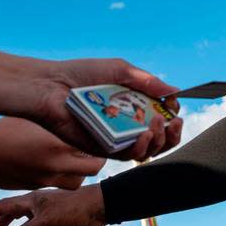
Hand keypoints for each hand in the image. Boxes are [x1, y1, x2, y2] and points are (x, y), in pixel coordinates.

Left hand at [0, 48, 183, 161]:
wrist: (50, 87)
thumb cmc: (80, 75)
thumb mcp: (119, 70)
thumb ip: (147, 81)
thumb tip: (174, 91)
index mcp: (131, 106)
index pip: (160, 117)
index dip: (172, 116)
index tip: (175, 107)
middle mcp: (125, 125)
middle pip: (159, 138)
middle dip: (173, 133)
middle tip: (173, 121)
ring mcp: (115, 138)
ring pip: (148, 150)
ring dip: (160, 139)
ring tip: (158, 123)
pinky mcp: (102, 149)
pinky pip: (127, 155)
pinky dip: (141, 146)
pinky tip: (144, 134)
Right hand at [0, 118, 107, 189]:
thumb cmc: (3, 129)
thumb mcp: (33, 118)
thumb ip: (56, 120)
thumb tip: (76, 114)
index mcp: (58, 144)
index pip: (95, 148)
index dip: (103, 143)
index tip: (102, 137)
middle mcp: (56, 165)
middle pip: (93, 169)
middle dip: (97, 161)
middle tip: (94, 151)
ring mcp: (46, 179)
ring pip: (77, 182)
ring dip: (80, 173)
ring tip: (74, 160)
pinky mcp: (35, 187)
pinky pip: (57, 186)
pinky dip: (61, 178)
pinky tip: (54, 165)